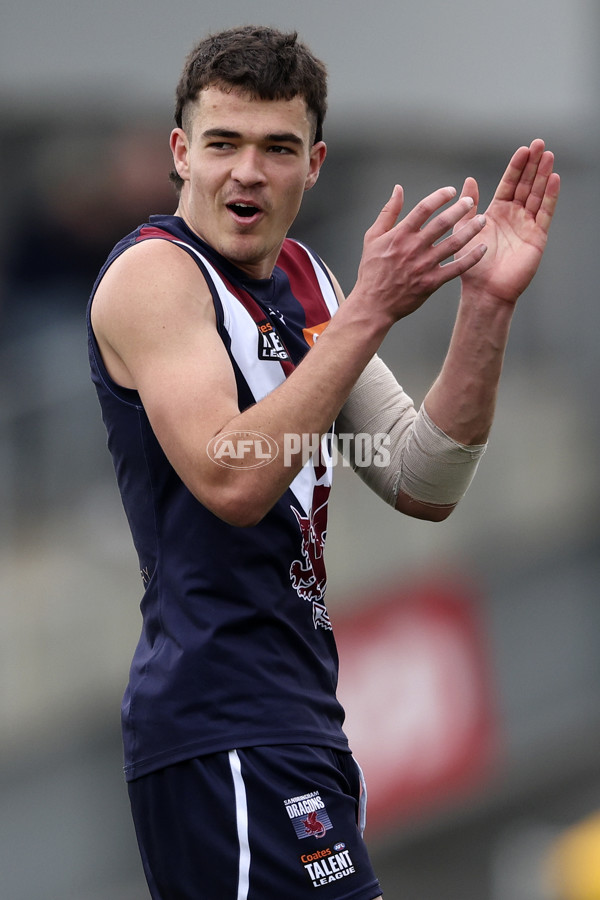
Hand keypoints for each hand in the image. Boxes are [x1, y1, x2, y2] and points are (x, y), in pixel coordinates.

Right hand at [354, 182, 486, 322]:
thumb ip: (388, 212)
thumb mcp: (372, 237)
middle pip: (443, 223)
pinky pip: (457, 268)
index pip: (424, 208)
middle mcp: (414, 248)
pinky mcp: (432, 282)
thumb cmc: (372, 271)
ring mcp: (424, 266)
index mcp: (400, 235)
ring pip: (454, 243)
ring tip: (482, 220)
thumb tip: (398, 189)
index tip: (451, 191)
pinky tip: (482, 248)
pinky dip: (472, 258)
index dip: (440, 196)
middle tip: (470, 202)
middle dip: (460, 209)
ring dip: (471, 230)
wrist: (373, 304)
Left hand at [455, 139, 559, 303]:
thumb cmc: (472, 265)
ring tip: (549, 155)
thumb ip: (469, 206)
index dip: (517, 167)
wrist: (484, 290)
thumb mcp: (465, 230)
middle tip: (540, 144)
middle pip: (527, 185)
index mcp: (497, 212)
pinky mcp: (537, 236)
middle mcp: (514, 216)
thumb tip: (469, 180)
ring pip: (537, 195)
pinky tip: (554, 179)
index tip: (523, 149)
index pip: (509, 184)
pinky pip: (545, 213)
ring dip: (543, 175)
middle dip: (533, 165)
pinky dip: (550, 196)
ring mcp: (527, 225)